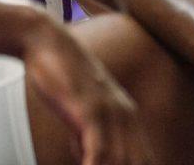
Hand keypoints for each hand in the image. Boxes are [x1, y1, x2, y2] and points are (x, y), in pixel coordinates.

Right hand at [21, 20, 150, 164]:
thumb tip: (90, 160)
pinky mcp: (93, 110)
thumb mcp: (80, 114)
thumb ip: (88, 139)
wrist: (46, 41)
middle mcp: (128, 119)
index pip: (147, 163)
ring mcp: (113, 114)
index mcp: (129, 121)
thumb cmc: (61, 77)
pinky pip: (101, 153)